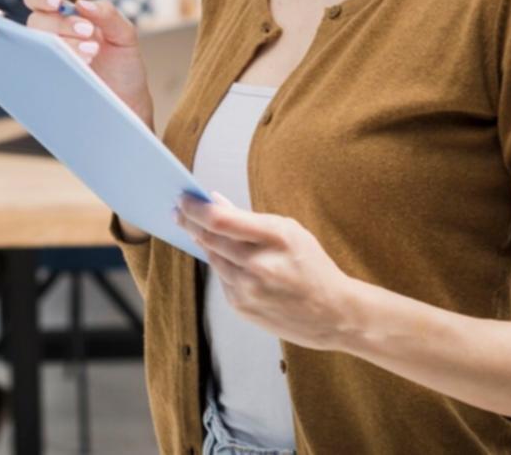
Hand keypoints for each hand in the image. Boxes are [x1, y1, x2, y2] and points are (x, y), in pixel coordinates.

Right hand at [24, 0, 153, 127]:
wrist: (128, 103)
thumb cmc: (124, 67)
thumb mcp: (125, 36)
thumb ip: (108, 15)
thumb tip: (82, 3)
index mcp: (67, 19)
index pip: (39, 1)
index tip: (58, 2)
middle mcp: (52, 37)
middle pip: (36, 21)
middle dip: (62, 24)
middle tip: (88, 32)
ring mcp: (48, 60)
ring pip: (37, 44)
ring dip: (63, 43)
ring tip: (91, 52)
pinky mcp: (47, 82)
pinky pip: (38, 70)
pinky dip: (56, 65)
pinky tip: (80, 68)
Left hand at [177, 192, 359, 350]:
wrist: (333, 314)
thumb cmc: (312, 265)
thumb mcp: (289, 231)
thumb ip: (248, 218)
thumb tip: (213, 200)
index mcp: (275, 238)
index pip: (220, 219)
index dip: (195, 207)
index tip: (183, 197)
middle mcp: (259, 265)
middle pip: (208, 238)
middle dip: (189, 221)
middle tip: (177, 210)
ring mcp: (248, 289)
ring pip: (211, 257)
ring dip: (202, 242)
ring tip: (197, 229)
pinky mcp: (241, 307)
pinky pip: (221, 278)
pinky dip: (221, 265)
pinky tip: (226, 258)